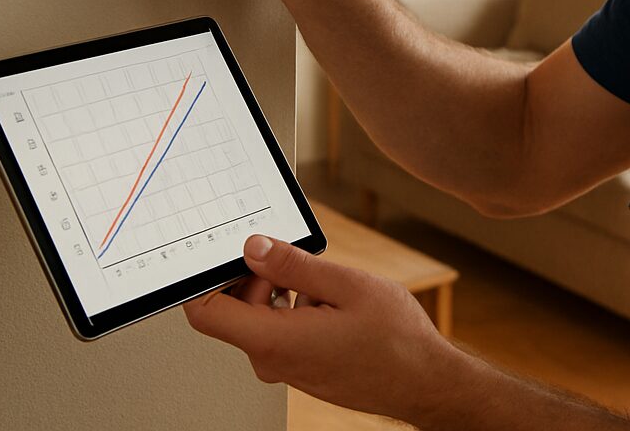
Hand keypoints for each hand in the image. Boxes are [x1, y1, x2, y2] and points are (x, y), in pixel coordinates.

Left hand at [184, 235, 459, 420]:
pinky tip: (329, 302)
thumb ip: (293, 265)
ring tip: (322, 283)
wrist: (424, 382)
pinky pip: (278, 330)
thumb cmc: (396, 341)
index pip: (206, 312)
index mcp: (275, 341)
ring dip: (280, 291)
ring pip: (258, 318)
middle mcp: (272, 360)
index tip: (226, 252)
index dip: (205, 277)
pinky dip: (294, 308)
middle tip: (294, 258)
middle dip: (256, 275)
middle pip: (233, 309)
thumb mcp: (347, 285)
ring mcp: (285, 367)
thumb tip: (253, 248)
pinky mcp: (298, 367)